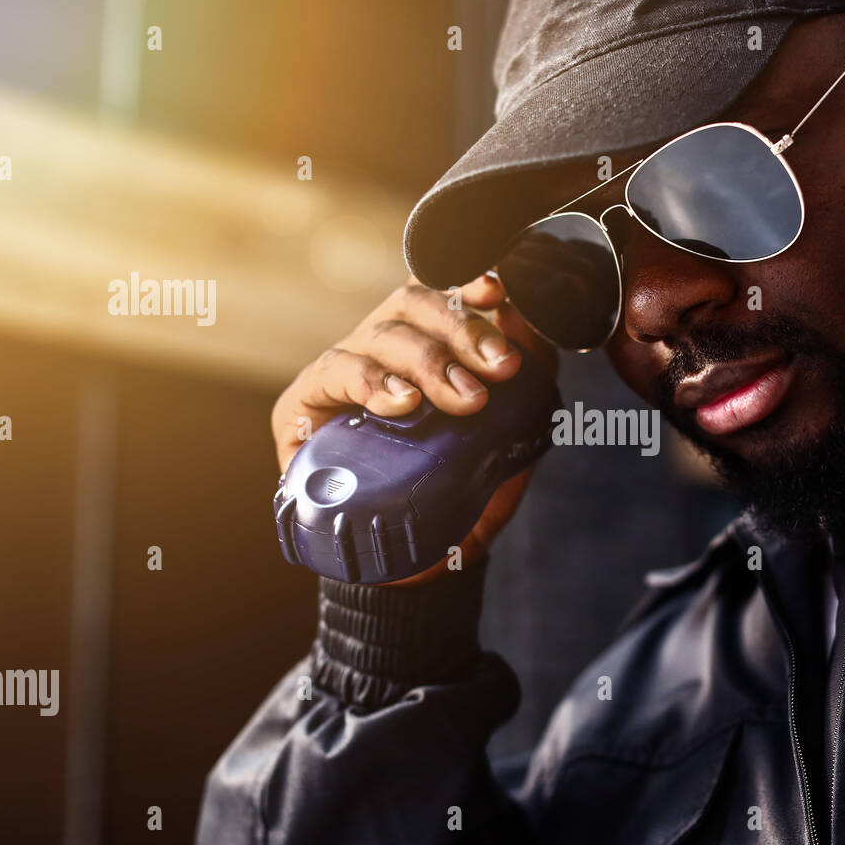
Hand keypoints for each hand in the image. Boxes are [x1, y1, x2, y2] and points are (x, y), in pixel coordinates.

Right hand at [271, 273, 558, 585]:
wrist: (418, 565)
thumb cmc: (461, 492)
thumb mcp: (507, 437)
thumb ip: (526, 387)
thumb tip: (540, 331)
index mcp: (425, 341)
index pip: (439, 288)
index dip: (465, 279)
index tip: (498, 292)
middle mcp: (381, 347)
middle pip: (414, 304)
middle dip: (464, 330)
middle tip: (502, 369)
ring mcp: (343, 372)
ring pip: (382, 334)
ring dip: (429, 360)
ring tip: (466, 399)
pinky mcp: (304, 407)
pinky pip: (334, 373)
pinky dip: (372, 382)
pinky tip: (403, 402)